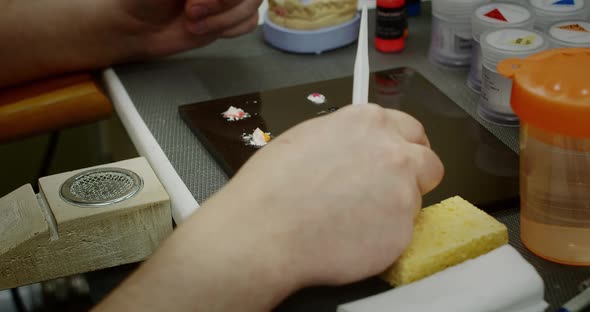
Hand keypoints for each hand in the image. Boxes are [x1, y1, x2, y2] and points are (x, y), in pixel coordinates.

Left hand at [113, 0, 261, 56]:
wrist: (137, 26)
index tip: (192, 1)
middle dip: (222, 4)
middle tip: (190, 12)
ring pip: (253, 3)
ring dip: (222, 19)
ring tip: (192, 24)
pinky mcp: (232, 14)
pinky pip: (250, 21)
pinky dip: (229, 29)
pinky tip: (204, 27)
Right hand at [207, 103, 443, 287]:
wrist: (264, 230)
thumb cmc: (271, 185)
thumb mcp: (307, 138)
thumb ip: (347, 138)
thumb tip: (358, 148)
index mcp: (368, 122)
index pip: (410, 129)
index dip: (402, 147)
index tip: (396, 160)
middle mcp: (394, 151)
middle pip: (428, 162)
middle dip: (414, 176)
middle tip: (387, 192)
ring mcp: (402, 192)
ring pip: (415, 201)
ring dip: (394, 209)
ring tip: (353, 221)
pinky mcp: (402, 231)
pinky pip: (401, 234)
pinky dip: (383, 238)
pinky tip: (349, 239)